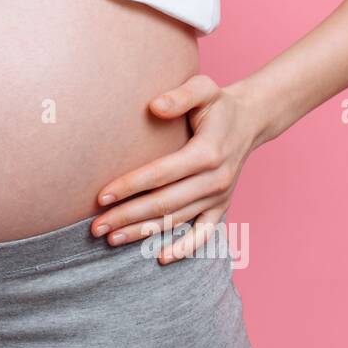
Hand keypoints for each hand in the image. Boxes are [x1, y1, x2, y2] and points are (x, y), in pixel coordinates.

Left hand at [90, 74, 264, 263]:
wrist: (251, 120)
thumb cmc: (218, 103)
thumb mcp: (204, 88)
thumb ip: (180, 95)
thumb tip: (154, 106)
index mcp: (207, 153)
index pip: (160, 174)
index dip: (129, 187)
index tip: (101, 197)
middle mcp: (215, 179)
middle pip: (163, 203)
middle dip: (127, 216)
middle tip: (96, 228)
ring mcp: (220, 196)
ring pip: (176, 220)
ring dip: (143, 232)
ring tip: (112, 239)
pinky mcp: (223, 206)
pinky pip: (205, 233)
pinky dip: (185, 248)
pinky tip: (161, 258)